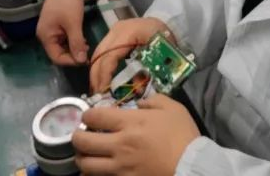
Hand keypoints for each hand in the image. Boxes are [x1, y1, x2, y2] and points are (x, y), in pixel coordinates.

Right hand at [36, 0, 88, 65]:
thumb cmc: (67, 2)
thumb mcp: (73, 23)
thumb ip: (76, 43)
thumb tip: (81, 61)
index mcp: (46, 37)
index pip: (56, 58)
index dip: (70, 61)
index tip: (84, 60)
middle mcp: (46, 36)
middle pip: (59, 53)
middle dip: (73, 55)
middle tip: (88, 53)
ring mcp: (51, 30)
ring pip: (62, 46)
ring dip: (74, 48)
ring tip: (87, 46)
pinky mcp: (56, 25)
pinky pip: (64, 38)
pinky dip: (73, 40)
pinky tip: (82, 39)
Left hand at [73, 94, 199, 175]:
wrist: (192, 166)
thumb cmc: (183, 135)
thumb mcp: (172, 108)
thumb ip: (153, 100)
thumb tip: (139, 103)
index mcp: (130, 122)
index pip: (94, 116)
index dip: (87, 115)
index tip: (90, 117)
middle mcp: (119, 144)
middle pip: (83, 142)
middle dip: (77, 137)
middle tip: (80, 135)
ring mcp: (120, 167)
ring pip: (86, 165)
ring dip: (81, 158)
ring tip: (86, 155)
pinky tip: (96, 171)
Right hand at [89, 17, 171, 92]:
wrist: (166, 20)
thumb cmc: (165, 36)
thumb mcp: (160, 54)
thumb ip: (148, 71)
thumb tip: (137, 90)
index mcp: (129, 33)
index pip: (110, 56)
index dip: (105, 75)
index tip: (104, 91)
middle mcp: (117, 30)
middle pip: (99, 55)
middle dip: (96, 76)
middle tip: (97, 94)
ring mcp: (113, 31)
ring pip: (97, 53)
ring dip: (96, 72)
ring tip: (98, 88)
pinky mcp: (113, 35)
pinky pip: (102, 52)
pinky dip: (100, 65)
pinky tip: (102, 78)